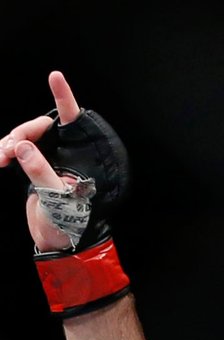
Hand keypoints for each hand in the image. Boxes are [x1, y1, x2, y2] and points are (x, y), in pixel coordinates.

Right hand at [0, 71, 81, 250]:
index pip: (73, 120)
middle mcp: (65, 154)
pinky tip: (0, 159)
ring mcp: (49, 159)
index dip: (64, 97)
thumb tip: (20, 146)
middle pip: (40, 126)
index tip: (55, 76)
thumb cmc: (70, 222)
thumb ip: (39, 171)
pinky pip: (17, 149)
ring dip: (10, 143)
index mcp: (78, 157)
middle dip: (22, 133)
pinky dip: (6, 151)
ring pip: (25, 137)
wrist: (59, 241)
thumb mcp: (57, 198)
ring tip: (2, 158)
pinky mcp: (34, 167)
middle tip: (9, 151)